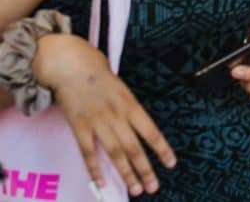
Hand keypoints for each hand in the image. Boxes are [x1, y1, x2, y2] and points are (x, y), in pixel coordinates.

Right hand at [32, 33, 175, 196]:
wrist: (72, 65)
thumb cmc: (99, 74)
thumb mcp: (122, 89)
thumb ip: (130, 108)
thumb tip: (139, 127)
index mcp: (131, 105)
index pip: (151, 131)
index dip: (162, 149)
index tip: (171, 164)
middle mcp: (117, 116)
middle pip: (134, 148)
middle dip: (145, 170)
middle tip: (153, 187)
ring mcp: (97, 123)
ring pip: (115, 153)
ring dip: (126, 173)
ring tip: (136, 189)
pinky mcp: (79, 127)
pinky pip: (88, 152)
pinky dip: (94, 169)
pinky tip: (101, 183)